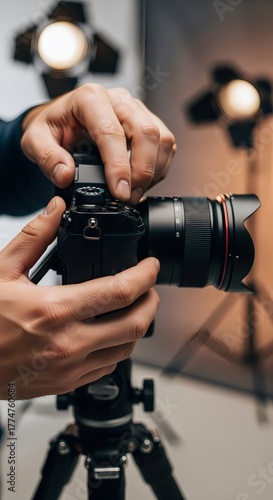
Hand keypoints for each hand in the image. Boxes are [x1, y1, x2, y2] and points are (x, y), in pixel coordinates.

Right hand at [0, 197, 159, 399]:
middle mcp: (68, 344)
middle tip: (149, 287)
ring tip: (133, 307)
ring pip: (127, 349)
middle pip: (135, 324)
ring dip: (138, 325)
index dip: (145, 275)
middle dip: (151, 301)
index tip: (150, 265)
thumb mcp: (2, 272)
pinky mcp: (67, 384)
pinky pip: (108, 367)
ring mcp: (70, 368)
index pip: (120, 292)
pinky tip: (110, 333)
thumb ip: (34, 237)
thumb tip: (55, 209)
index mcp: (55, 310)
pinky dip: (119, 347)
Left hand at [21, 84, 175, 203]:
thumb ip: (46, 157)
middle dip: (142, 171)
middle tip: (129, 197)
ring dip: (154, 171)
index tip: (119, 192)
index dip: (119, 166)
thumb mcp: (35, 140)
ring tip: (135, 193)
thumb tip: (65, 175)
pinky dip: (159, 168)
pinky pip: (165, 144)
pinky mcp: (147, 122)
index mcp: (90, 98)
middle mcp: (118, 100)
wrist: (61, 120)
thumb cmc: (52, 126)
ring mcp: (136, 110)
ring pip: (161, 138)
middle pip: (146, 132)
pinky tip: (142, 182)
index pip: (112, 132)